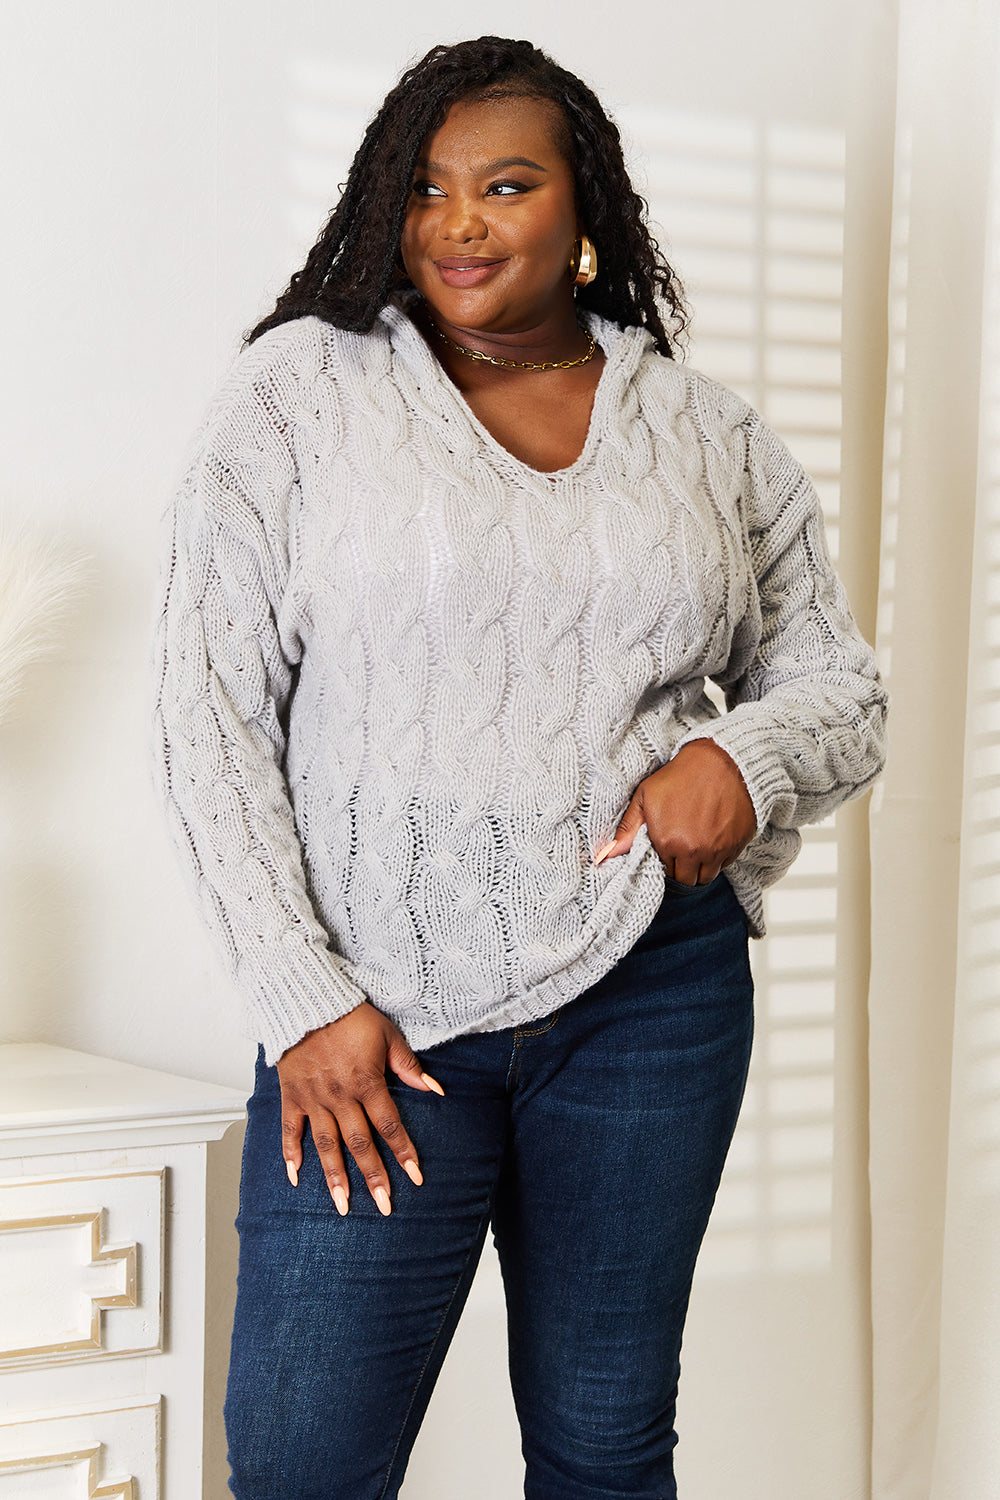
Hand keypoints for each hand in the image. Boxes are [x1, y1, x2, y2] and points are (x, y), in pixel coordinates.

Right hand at [276, 1002, 443, 1216]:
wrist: (307, 1001)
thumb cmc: (349, 1016)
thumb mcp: (387, 1035)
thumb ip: (409, 1066)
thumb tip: (436, 1089)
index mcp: (366, 1083)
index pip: (389, 1125)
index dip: (403, 1152)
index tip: (415, 1177)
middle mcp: (340, 1097)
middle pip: (359, 1144)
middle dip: (373, 1176)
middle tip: (384, 1205)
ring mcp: (313, 1099)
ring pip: (326, 1145)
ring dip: (335, 1177)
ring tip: (343, 1205)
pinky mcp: (291, 1095)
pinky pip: (289, 1130)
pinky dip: (291, 1154)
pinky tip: (295, 1178)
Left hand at [596, 740, 756, 884]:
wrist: (721, 760)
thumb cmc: (680, 776)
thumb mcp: (646, 796)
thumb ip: (627, 829)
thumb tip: (605, 855)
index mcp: (668, 842)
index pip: (664, 874)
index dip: (665, 864)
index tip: (668, 852)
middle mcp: (694, 851)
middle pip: (686, 881)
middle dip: (682, 871)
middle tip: (682, 852)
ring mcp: (718, 850)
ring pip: (707, 877)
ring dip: (701, 867)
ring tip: (697, 846)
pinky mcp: (738, 844)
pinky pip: (727, 863)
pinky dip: (720, 857)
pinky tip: (714, 837)